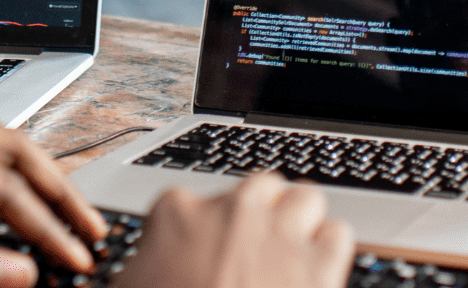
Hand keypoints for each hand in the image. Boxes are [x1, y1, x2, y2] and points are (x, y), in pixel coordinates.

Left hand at [0, 110, 106, 287]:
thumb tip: (20, 274)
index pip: (5, 186)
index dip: (45, 226)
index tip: (74, 257)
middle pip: (15, 148)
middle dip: (57, 189)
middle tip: (90, 228)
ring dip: (37, 178)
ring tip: (68, 214)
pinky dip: (7, 175)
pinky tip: (20, 200)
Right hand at [114, 174, 353, 287]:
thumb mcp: (130, 286)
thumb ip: (143, 267)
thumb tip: (148, 268)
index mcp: (177, 214)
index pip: (192, 200)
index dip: (202, 228)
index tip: (203, 251)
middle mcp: (232, 213)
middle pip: (260, 188)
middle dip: (262, 212)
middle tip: (255, 245)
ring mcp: (278, 235)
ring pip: (306, 199)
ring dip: (301, 222)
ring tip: (292, 251)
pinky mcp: (318, 265)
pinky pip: (337, 235)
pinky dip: (329, 250)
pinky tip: (316, 271)